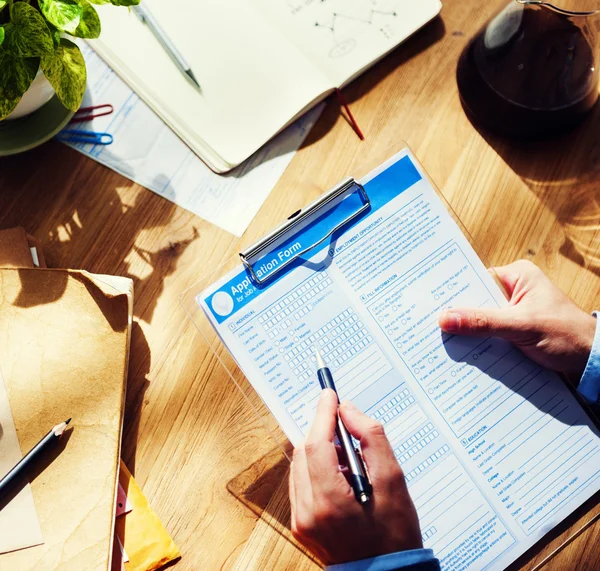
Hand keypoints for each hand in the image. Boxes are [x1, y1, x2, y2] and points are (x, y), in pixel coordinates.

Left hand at [289, 389, 421, 564]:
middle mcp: (307, 512)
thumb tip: (349, 411)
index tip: (330, 395)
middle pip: (304, 452)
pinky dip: (316, 467)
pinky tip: (339, 471)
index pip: (316, 445)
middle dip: (321, 430)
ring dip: (319, 449)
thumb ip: (372, 440)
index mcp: (329, 503)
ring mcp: (301, 520)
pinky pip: (301, 482)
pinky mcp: (301, 524)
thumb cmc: (395, 536)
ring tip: (347, 453)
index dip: (323, 415)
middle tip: (343, 421)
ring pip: (300, 465)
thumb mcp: (394, 482)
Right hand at [439, 260, 595, 377]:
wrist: (593, 363)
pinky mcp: (514, 330)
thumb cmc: (568, 336)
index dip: (453, 291)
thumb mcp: (522, 326)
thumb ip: (483, 322)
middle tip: (430, 325)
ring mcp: (513, 311)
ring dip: (468, 331)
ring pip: (480, 319)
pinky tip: (462, 351)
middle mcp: (514, 289)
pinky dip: (478, 342)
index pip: (475, 279)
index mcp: (517, 276)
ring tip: (441, 340)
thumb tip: (445, 318)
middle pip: (475, 300)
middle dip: (458, 314)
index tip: (429, 303)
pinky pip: (488, 333)